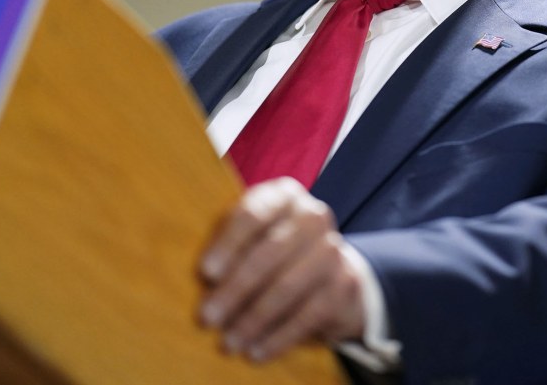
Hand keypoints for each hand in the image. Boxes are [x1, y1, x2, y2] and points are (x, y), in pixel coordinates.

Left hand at [198, 177, 365, 360]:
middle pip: (269, 253)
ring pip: (287, 287)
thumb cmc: (273, 248)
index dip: (228, 245)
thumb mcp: (252, 234)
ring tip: (229, 341)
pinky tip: (256, 351)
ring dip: (253, 319)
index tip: (206, 273)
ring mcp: (333, 249)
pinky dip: (278, 338)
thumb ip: (229, 245)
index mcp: (284, 195)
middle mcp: (313, 216)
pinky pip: (306, 315)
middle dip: (235, 289)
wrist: (329, 268)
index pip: (253, 215)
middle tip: (208, 317)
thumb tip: (203, 280)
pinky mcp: (344, 284)